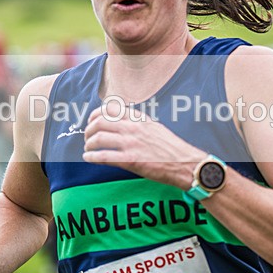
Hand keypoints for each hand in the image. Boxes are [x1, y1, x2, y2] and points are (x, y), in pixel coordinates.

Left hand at [82, 103, 203, 187]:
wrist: (184, 163)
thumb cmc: (170, 148)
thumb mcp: (155, 127)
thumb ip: (138, 122)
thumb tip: (121, 121)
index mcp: (139, 118)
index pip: (110, 109)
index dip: (95, 114)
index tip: (91, 120)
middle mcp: (133, 128)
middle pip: (100, 122)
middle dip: (89, 129)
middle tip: (88, 136)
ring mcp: (131, 144)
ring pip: (99, 138)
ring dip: (89, 144)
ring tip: (88, 149)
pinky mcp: (130, 160)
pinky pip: (103, 156)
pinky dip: (92, 157)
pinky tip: (89, 158)